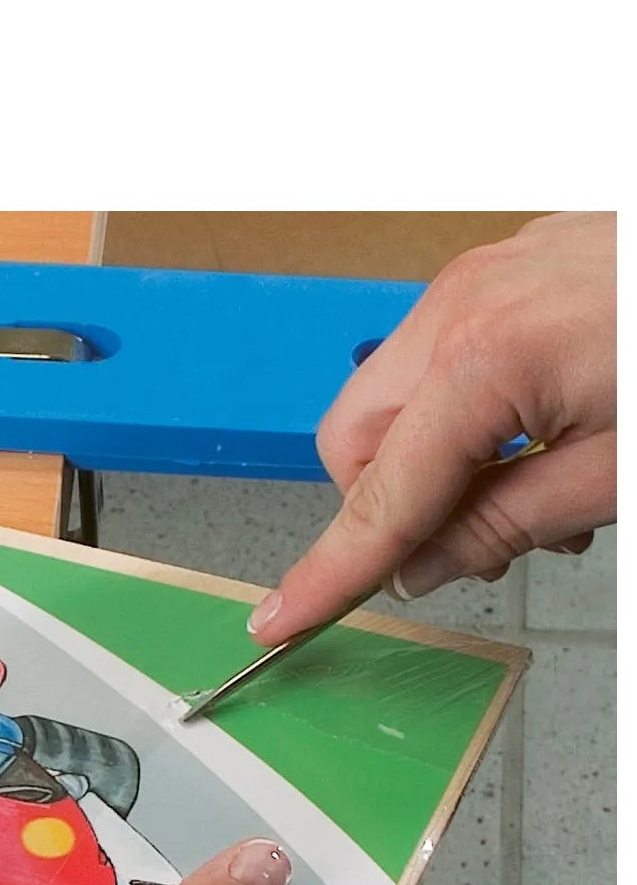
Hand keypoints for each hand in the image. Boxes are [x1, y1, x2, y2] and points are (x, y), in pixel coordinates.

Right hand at [254, 212, 615, 644]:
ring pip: (398, 397)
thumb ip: (507, 523)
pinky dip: (475, 411)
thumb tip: (429, 563)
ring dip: (440, 459)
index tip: (282, 620)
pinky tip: (547, 435)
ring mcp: (492, 272)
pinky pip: (449, 354)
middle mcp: (470, 300)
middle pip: (359, 437)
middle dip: (394, 503)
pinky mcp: (522, 264)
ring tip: (538, 489)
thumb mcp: (621, 475)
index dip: (331, 569)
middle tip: (474, 546)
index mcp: (488, 353)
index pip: (380, 493)